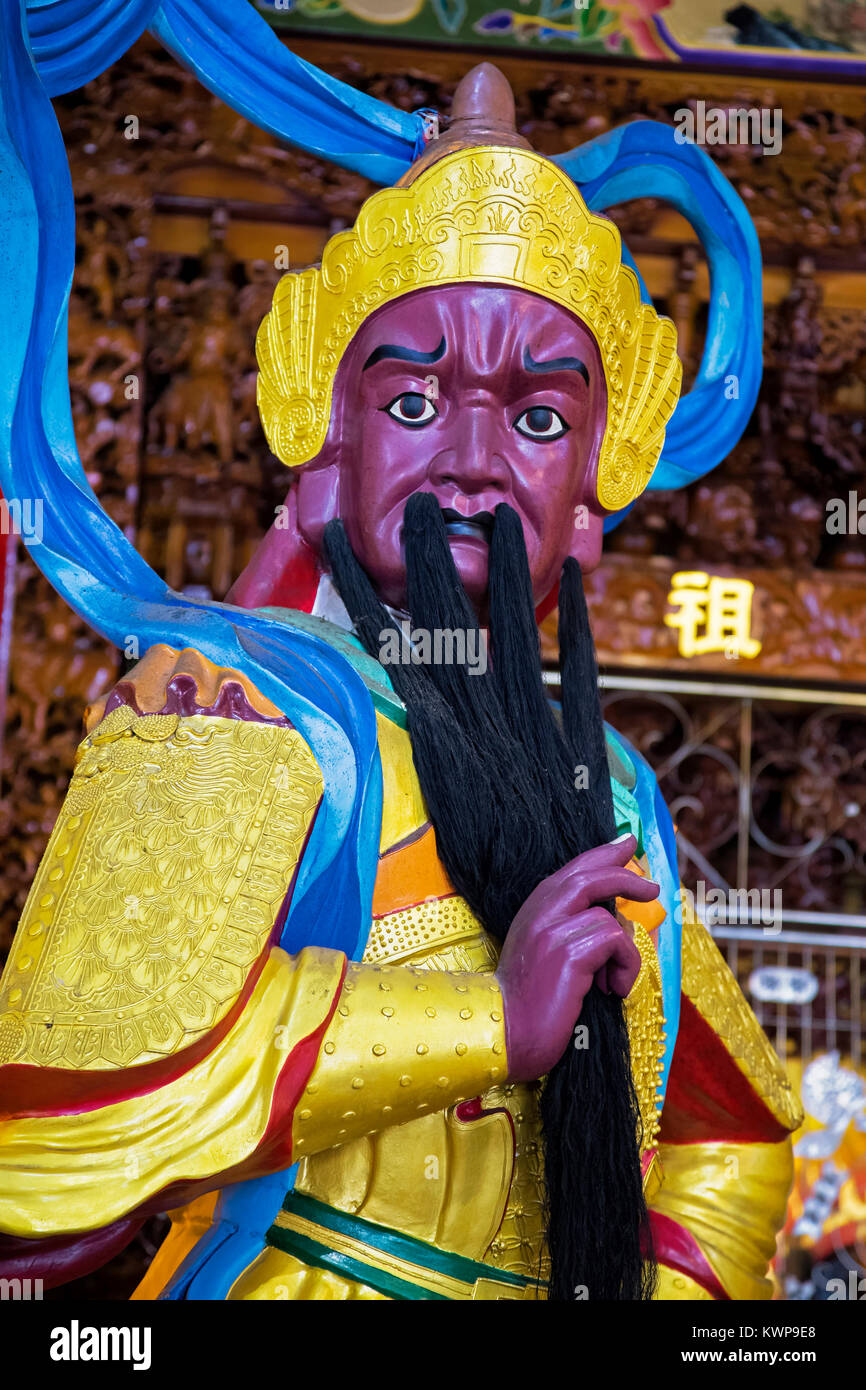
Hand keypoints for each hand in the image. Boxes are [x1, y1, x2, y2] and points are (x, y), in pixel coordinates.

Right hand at [495, 834, 658, 1081]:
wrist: (505, 1033)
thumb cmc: (529, 1001)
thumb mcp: (544, 954)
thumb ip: (566, 929)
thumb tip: (609, 917)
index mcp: (534, 910)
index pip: (573, 870)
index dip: (603, 854)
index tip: (626, 842)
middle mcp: (541, 913)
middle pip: (590, 877)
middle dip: (626, 877)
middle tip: (652, 889)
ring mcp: (552, 931)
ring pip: (610, 920)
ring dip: (623, 955)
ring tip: (611, 983)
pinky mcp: (568, 954)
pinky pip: (616, 943)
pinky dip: (624, 968)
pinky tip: (611, 990)